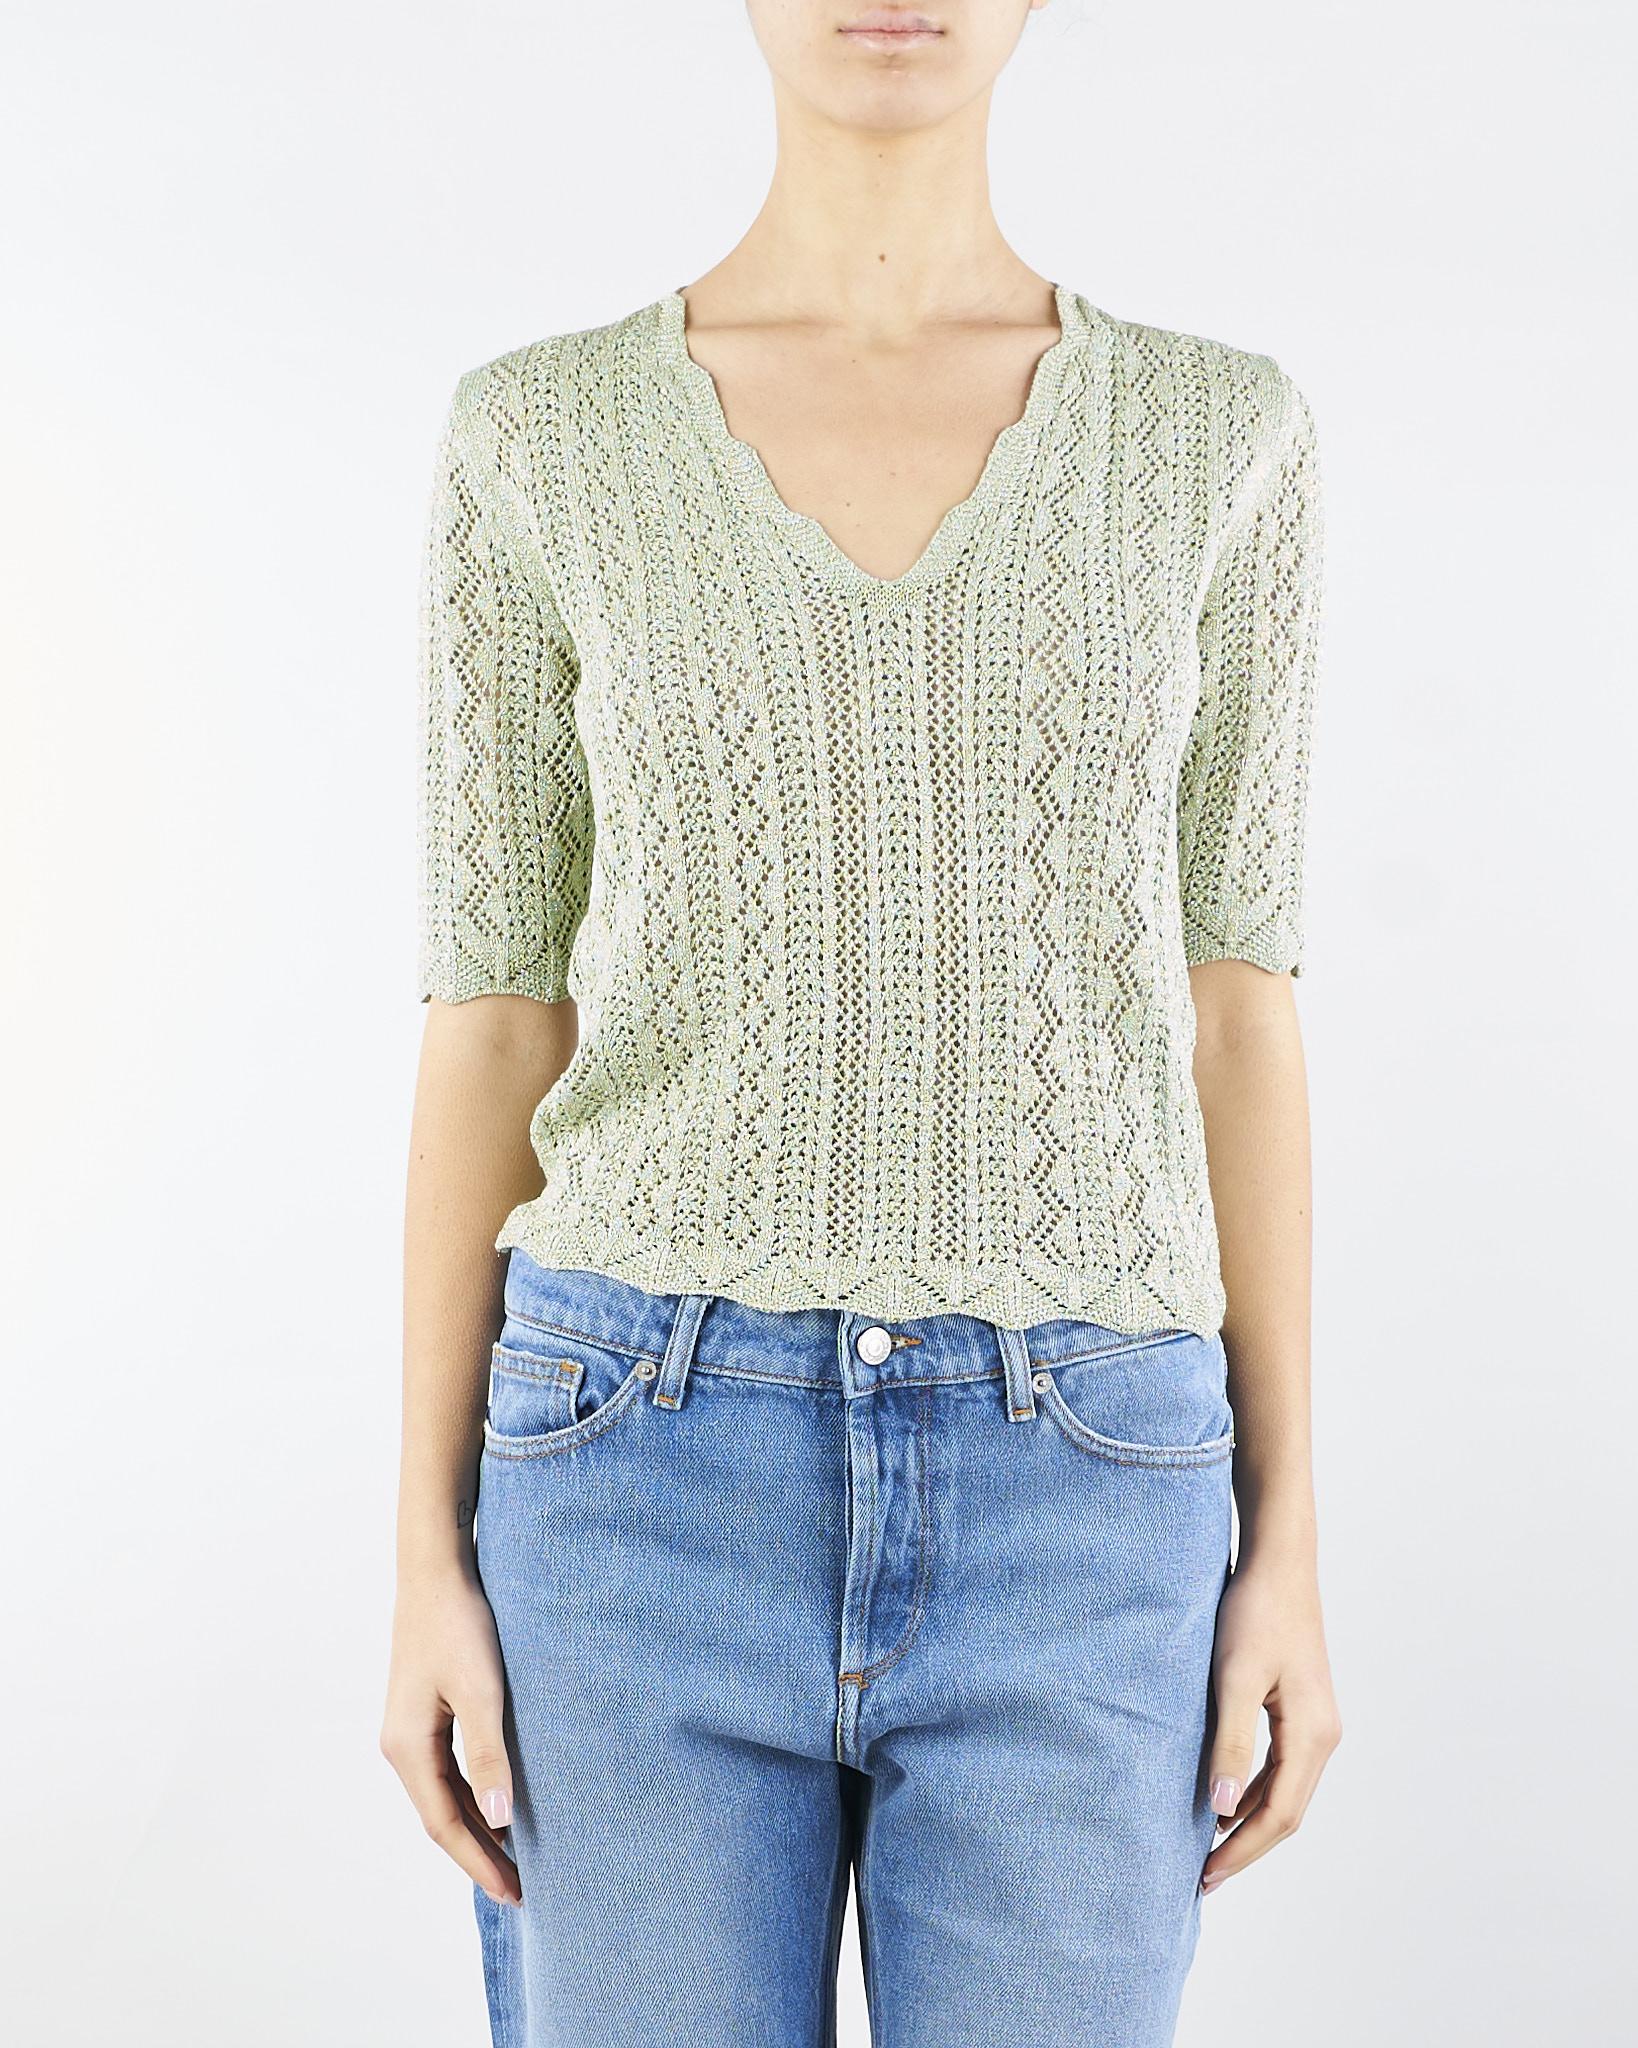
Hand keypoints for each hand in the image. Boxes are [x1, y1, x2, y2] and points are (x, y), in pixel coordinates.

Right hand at [380, 1564, 520, 1905]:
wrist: (436, 1571)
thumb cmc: (459, 1624)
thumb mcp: (482, 1690)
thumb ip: (491, 1756)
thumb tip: (503, 1822)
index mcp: (409, 1748)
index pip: (445, 1825)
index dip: (480, 1863)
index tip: (515, 1893)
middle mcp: (401, 1746)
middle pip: (442, 1817)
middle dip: (480, 1855)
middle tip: (522, 1889)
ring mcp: (410, 1730)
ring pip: (445, 1796)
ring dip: (478, 1828)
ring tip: (516, 1858)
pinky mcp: (424, 1713)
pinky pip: (449, 1771)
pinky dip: (474, 1796)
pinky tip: (501, 1805)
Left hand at [1200, 1544, 1341, 1892]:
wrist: (1279, 1562)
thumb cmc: (1254, 1612)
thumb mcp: (1234, 1677)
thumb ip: (1230, 1742)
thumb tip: (1219, 1808)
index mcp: (1311, 1735)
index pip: (1278, 1815)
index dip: (1242, 1850)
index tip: (1206, 1876)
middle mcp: (1323, 1736)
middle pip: (1286, 1812)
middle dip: (1245, 1846)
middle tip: (1202, 1877)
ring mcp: (1316, 1723)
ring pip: (1284, 1791)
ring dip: (1248, 1821)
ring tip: (1208, 1848)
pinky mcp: (1302, 1708)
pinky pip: (1280, 1767)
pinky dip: (1253, 1790)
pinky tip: (1223, 1798)